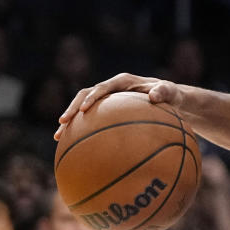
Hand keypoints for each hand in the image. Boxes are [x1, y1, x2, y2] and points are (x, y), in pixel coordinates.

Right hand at [55, 73, 180, 140]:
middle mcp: (111, 88)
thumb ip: (164, 91)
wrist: (170, 98)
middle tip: (63, 123)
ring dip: (70, 121)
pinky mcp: (108, 110)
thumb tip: (154, 97)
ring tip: (59, 137)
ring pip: (83, 108)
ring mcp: (108, 99)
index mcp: (122, 81)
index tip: (83, 111)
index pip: (102, 87)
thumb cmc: (171, 95)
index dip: (91, 98)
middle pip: (85, 95)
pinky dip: (82, 130)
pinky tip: (74, 147)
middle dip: (72, 108)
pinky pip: (92, 119)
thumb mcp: (171, 92)